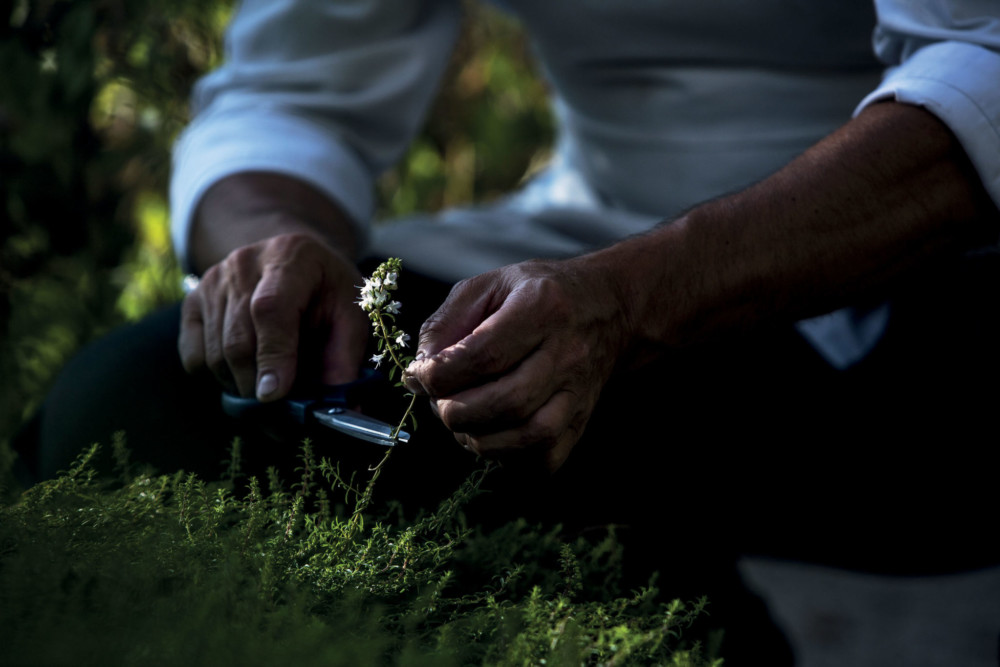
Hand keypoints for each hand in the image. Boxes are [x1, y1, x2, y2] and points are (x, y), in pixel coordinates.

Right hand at [178, 233, 368, 399]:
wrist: (295, 263)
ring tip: (269, 388)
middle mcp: (244, 263)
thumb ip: (345, 359)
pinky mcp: (192, 300)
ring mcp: (213, 281)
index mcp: (292, 257)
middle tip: (279, 409)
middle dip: (257, 384)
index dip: (272, 355)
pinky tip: (246, 371)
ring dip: (240, 385)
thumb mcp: (351, 316)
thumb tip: (345, 410)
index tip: (275, 394)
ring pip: (214, 353)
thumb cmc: (327, 293)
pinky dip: (218, 376)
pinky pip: (194, 355)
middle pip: (238, 339)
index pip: (270, 309)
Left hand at [405, 257, 632, 471]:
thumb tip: (420, 369)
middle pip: (507, 401)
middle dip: (454, 411)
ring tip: (461, 420)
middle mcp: (566, 352)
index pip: (484, 356)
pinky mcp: (582, 421)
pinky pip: (545, 458)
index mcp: (542, 307)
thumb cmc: (540, 294)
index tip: (417, 376)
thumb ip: (447, 321)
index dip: (439, 375)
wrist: (608, 308)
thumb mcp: (489, 285)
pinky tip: (491, 434)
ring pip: (528, 437)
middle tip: (438, 401)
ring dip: (478, 439)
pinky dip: (508, 457)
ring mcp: (579, 392)